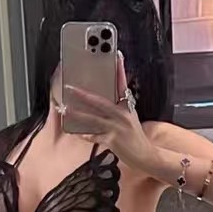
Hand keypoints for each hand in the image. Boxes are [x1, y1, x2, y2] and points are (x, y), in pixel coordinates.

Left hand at [66, 53, 153, 170]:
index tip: (116, 55)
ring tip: (67, 109)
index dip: (119, 69)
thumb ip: (118, 109)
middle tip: (70, 87)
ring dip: (78, 114)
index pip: (123, 84)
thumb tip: (101, 102)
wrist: (146, 156)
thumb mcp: (130, 119)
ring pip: (94, 118)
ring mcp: (118, 128)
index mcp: (127, 107)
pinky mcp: (113, 140)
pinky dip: (85, 134)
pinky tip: (76, 132)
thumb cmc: (135, 138)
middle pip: (101, 101)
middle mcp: (123, 115)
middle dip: (84, 94)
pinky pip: (94, 136)